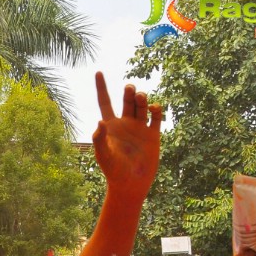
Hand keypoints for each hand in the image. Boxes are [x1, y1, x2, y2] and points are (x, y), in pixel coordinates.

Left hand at [92, 71, 161, 201]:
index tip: (98, 72)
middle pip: (126, 100)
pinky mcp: (152, 135)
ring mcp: (139, 128)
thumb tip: (99, 123)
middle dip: (129, 92)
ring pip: (141, 106)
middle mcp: (125, 124)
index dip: (102, 87)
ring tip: (141, 97)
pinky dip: (156, 109)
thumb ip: (100, 139)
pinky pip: (155, 117)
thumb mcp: (104, 155)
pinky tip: (154, 108)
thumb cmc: (113, 171)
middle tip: (130, 89)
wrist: (131, 183)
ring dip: (142, 98)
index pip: (105, 102)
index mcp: (110, 126)